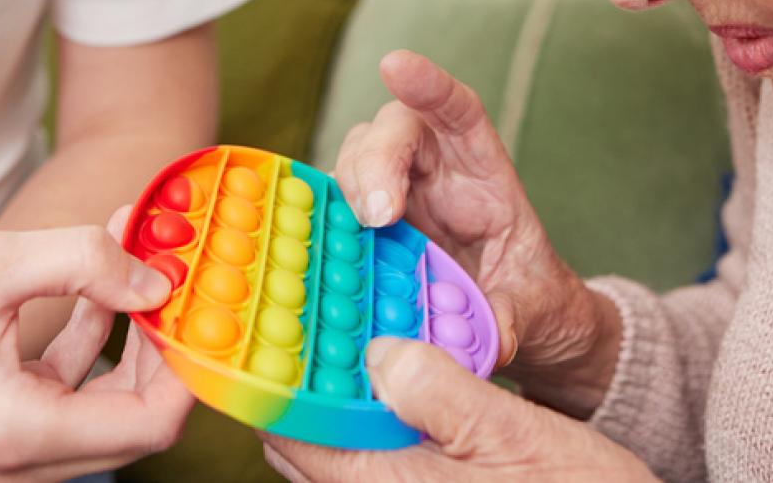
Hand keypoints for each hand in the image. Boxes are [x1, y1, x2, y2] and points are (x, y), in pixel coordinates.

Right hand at [0, 209, 191, 481]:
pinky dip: (91, 345)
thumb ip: (88, 264)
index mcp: (19, 434)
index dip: (185, 363)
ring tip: (134, 250)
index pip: (150, 424)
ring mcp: (7, 456)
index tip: (196, 296)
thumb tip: (161, 281)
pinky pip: (69, 398)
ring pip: (105, 408)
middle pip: (135, 420)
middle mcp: (18, 464)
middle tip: (170, 266)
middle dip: (161, 341)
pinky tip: (97, 279)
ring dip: (129, 336)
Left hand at [260, 338, 653, 482]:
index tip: (258, 327)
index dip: (270, 382)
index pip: (293, 438)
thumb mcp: (514, 432)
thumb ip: (440, 390)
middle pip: (306, 444)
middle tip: (307, 316)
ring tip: (351, 333)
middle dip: (301, 384)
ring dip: (339, 396)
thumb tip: (378, 353)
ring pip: (342, 448)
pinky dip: (373, 417)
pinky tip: (398, 374)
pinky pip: (376, 457)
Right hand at [332, 52, 614, 401]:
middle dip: (377, 161)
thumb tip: (492, 335)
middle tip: (378, 214)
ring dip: (350, 188)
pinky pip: (336, 206)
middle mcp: (435, 169)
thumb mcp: (531, 306)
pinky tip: (327, 246)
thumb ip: (511, 315)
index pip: (457, 111)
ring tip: (360, 232)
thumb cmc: (524, 294)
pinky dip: (325, 220)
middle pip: (394, 131)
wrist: (510, 319)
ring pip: (357, 160)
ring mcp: (396, 192)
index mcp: (482, 171)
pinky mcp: (366, 223)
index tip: (395, 65)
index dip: (428, 85)